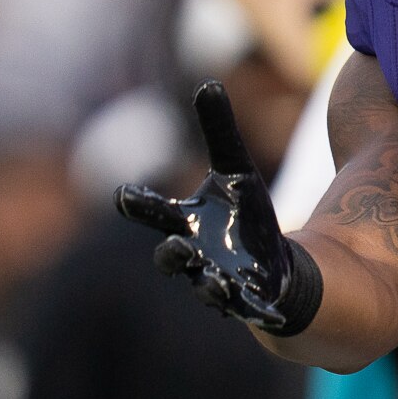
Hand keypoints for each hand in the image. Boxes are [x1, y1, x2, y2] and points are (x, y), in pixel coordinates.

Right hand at [117, 84, 299, 330]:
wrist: (269, 265)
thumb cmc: (244, 217)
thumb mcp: (236, 170)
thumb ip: (219, 131)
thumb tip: (209, 82)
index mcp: (184, 224)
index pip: (153, 212)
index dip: (137, 204)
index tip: (123, 193)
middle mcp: (193, 257)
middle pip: (172, 257)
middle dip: (172, 253)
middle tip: (177, 246)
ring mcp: (216, 283)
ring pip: (205, 287)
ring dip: (209, 285)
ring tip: (215, 281)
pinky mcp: (246, 302)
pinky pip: (248, 309)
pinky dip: (257, 311)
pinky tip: (273, 316)